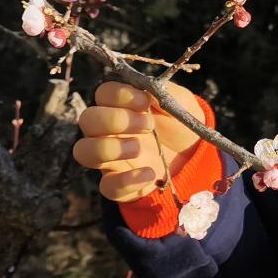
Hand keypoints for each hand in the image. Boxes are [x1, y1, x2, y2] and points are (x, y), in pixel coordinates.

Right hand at [73, 80, 205, 201]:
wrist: (194, 156)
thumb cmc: (180, 123)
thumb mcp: (180, 102)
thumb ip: (164, 92)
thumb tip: (147, 90)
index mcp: (121, 106)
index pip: (103, 93)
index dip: (119, 95)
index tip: (144, 102)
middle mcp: (108, 130)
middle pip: (87, 120)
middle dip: (114, 120)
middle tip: (147, 125)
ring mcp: (110, 158)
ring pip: (83, 151)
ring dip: (108, 148)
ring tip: (138, 148)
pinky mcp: (119, 184)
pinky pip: (107, 186)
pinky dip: (126, 182)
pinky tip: (149, 175)